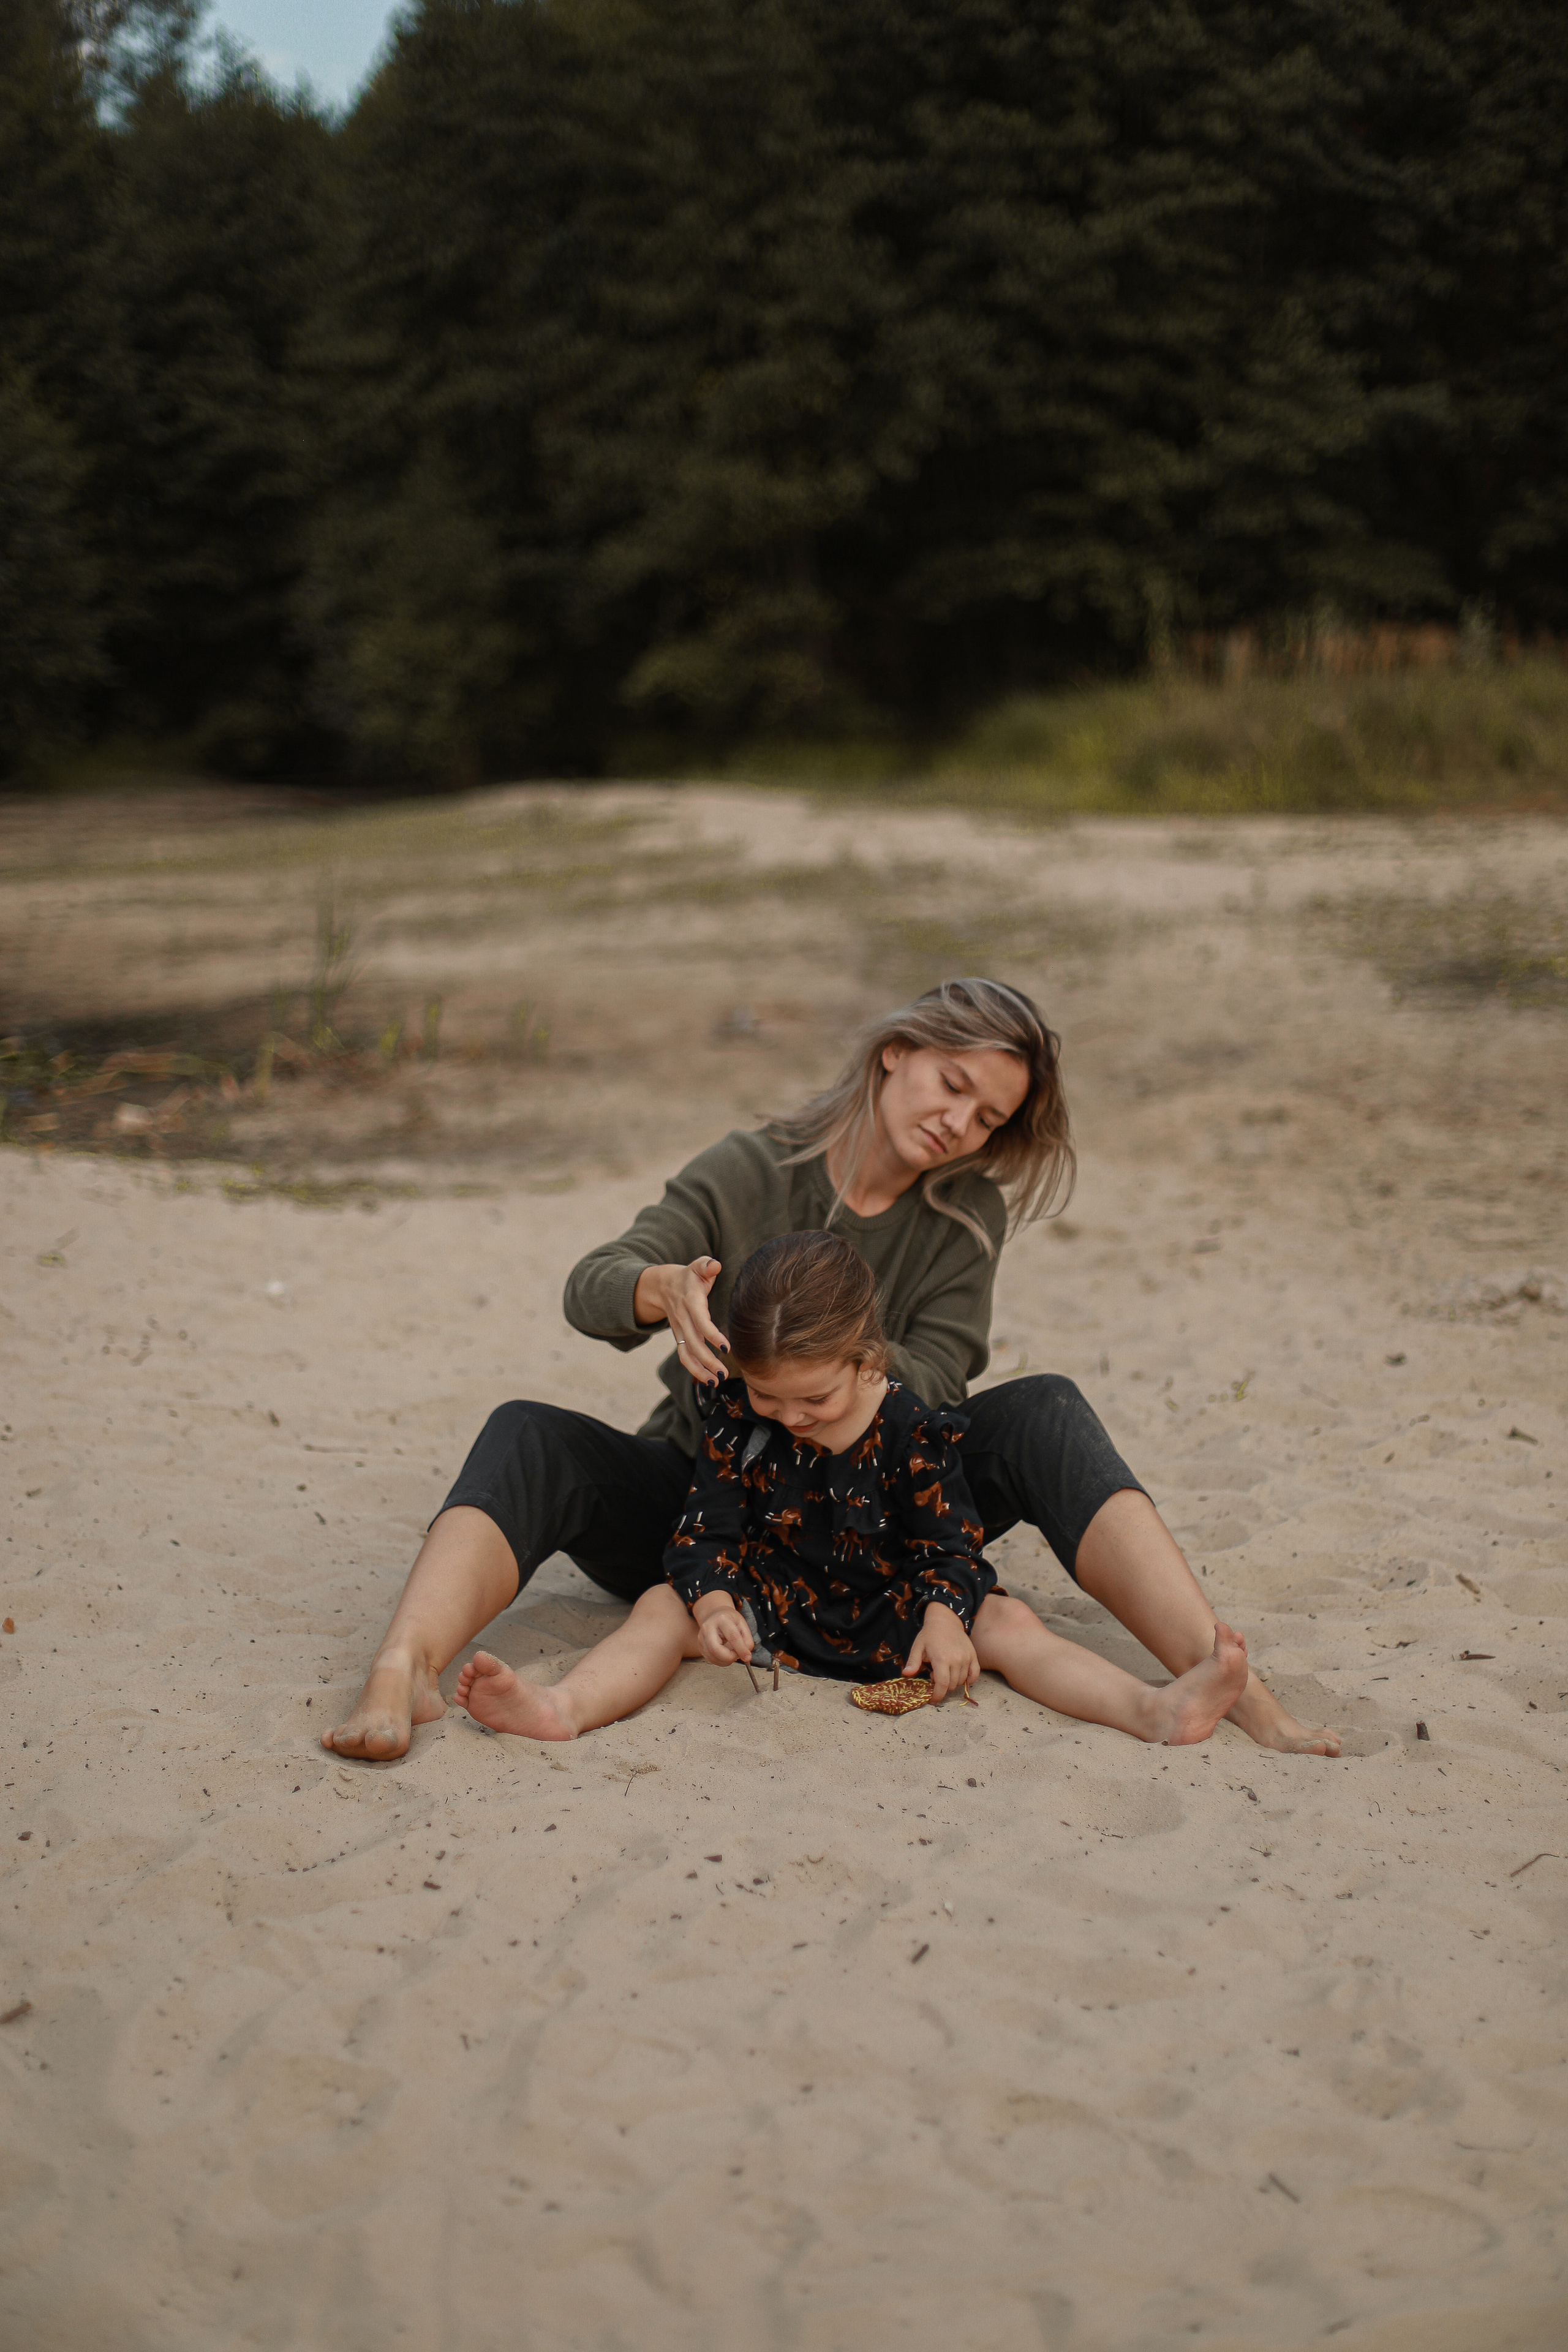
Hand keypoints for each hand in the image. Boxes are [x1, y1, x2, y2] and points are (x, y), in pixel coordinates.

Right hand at [633, 1257, 728, 1383]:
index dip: (712, 1335)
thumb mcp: (697, 1266)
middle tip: (724, 1373)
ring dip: (701, 1370)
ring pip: (687, 1354)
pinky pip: (685, 1357)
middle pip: (694, 1344)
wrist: (662, 1285)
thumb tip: (716, 1265)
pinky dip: (695, 1371)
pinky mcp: (680, 1338)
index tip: (726, 1347)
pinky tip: (709, 1380)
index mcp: (690, 1302)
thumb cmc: (689, 1277)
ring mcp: (680, 1330)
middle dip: (708, 1360)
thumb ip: (707, 1265)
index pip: (700, 1321)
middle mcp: (683, 1319)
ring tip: (717, 1381)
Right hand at [692, 1592, 753, 1666]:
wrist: (715, 1615)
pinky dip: (720, 1661)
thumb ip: (747, 1640)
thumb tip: (746, 1656)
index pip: (732, 1636)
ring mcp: (701, 1637)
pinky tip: (725, 1655)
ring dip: (725, 1661)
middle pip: (715, 1649)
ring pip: (712, 1657)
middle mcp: (708, 1628)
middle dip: (729, 1658)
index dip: (741, 1649)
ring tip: (732, 1654)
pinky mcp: (700, 1646)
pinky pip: (710, 1659)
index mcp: (722, 1619)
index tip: (747, 1657)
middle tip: (737, 1656)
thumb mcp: (742, 1625)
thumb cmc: (729, 1620)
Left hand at [904, 1602, 977, 1701]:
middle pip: (952, 1685)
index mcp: (941, 1659)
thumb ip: (913, 1662)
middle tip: (934, 1677)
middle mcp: (956, 1660)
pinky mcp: (973, 1656)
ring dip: (952, 1682)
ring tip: (944, 1671)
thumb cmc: (929, 1634)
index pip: (942, 1684)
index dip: (937, 1695)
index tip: (933, 1700)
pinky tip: (959, 1676)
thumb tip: (906, 1674)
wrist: (945, 1620)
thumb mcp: (918, 1647)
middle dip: (942, 1687)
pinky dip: (968, 1680)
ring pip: (962, 1681)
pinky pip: (975, 1675)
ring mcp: (966, 1658)